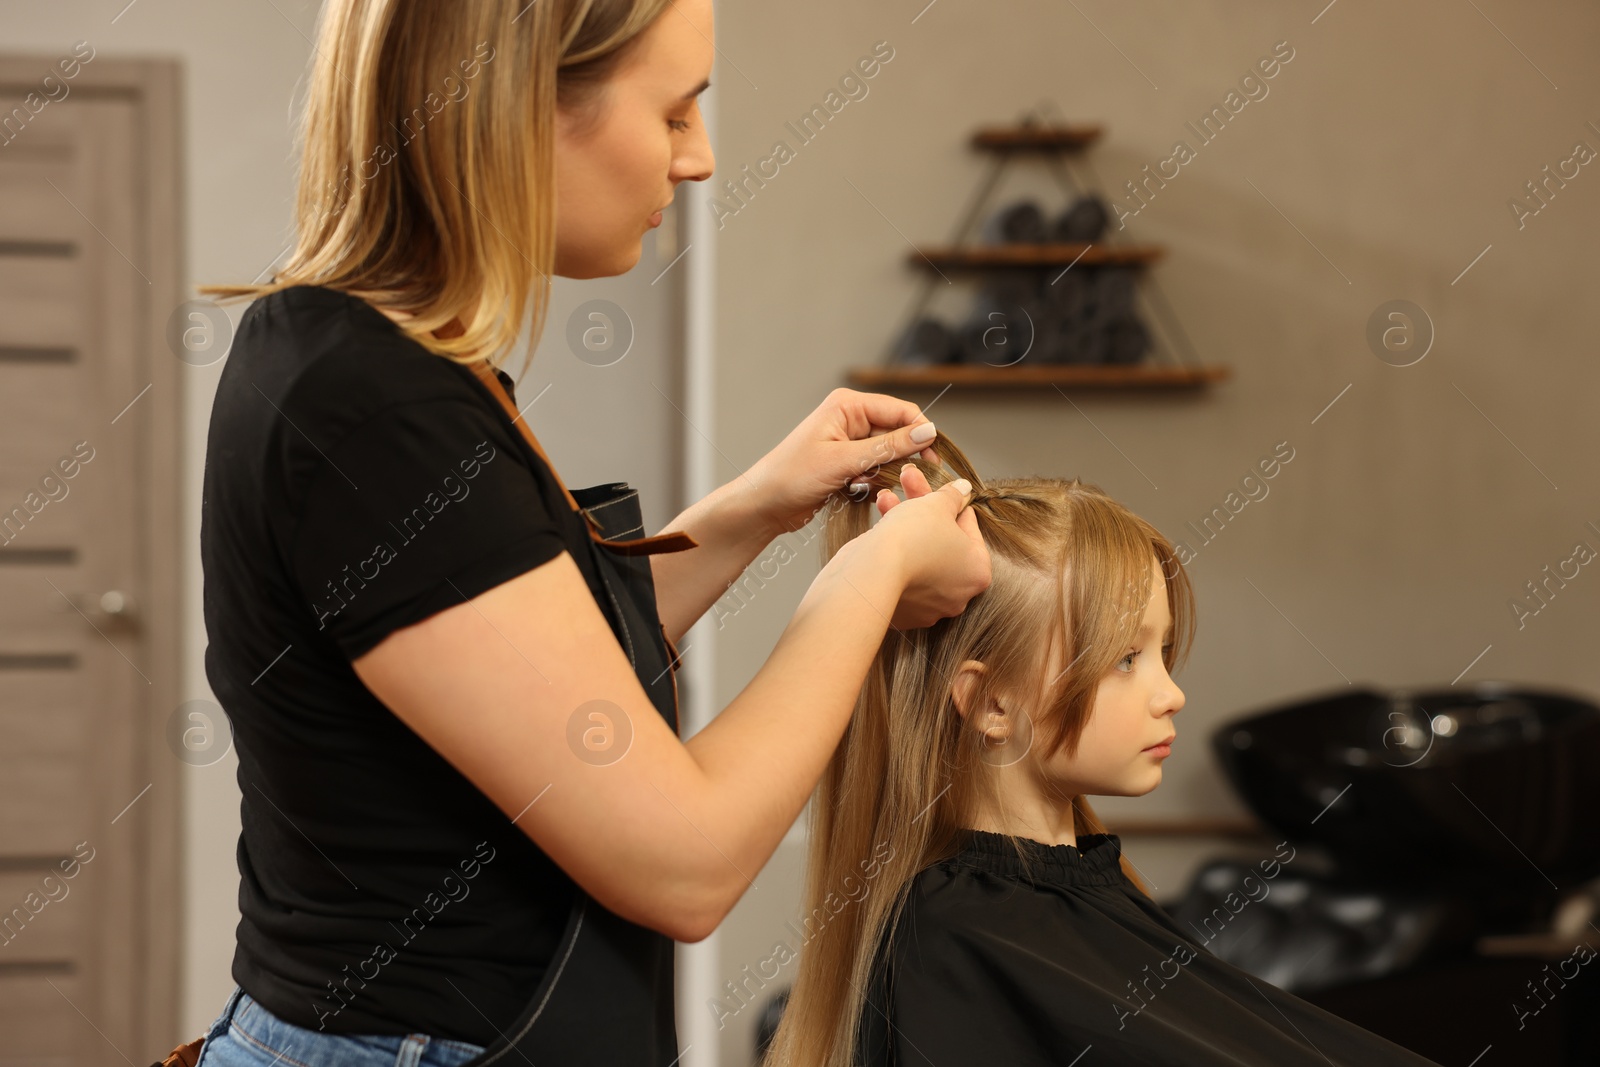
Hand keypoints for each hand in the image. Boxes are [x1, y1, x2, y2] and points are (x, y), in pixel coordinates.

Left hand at [741, 388, 940, 536]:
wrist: (764, 505)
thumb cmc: (792, 476)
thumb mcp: (844, 461)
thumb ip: (888, 446)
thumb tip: (928, 433)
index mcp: (847, 406)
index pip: (900, 410)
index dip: (920, 432)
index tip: (933, 459)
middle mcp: (850, 419)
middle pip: (898, 434)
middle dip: (899, 459)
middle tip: (899, 480)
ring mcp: (850, 443)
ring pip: (889, 456)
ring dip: (883, 474)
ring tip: (862, 485)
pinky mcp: (848, 464)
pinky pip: (876, 471)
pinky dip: (873, 484)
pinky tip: (855, 492)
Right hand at [869, 466, 990, 629]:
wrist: (871, 572)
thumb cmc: (913, 538)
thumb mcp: (937, 505)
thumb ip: (952, 497)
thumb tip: (962, 490)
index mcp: (977, 573)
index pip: (971, 533)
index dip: (955, 508)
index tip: (945, 494)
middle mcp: (957, 595)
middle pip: (943, 543)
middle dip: (924, 510)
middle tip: (911, 484)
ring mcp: (927, 606)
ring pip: (919, 555)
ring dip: (904, 523)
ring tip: (887, 498)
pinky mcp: (900, 610)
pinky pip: (900, 572)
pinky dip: (892, 550)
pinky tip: (880, 524)